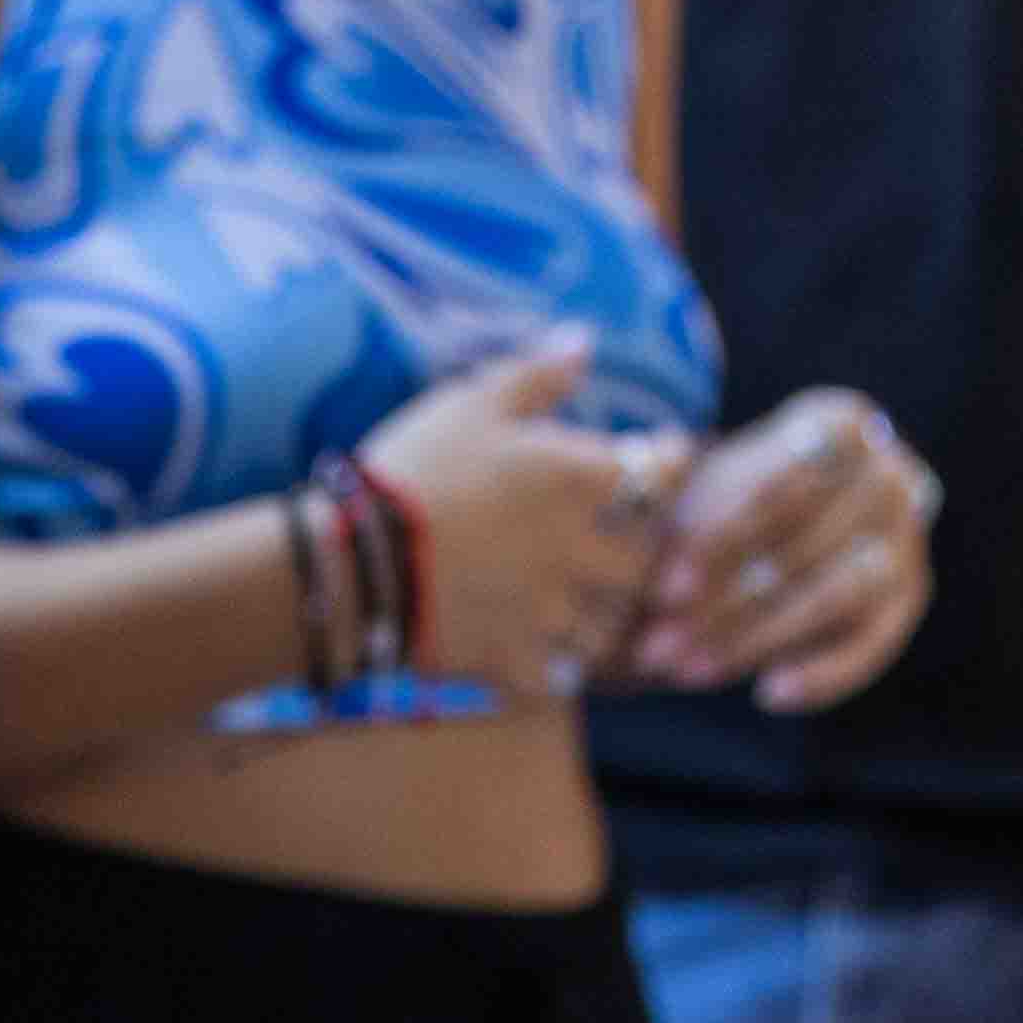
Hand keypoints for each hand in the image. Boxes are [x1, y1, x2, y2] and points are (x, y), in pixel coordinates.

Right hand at [354, 336, 686, 700]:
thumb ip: (537, 374)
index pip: (661, 470)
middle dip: (636, 555)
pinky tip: (535, 663)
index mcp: (579, 478)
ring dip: (599, 619)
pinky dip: (549, 673)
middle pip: (642, 561)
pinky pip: (552, 680)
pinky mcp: (513, 659)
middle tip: (618, 550)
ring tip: (579, 612)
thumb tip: (586, 343)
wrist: (356, 558)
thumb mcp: (473, 401)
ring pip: (606, 627)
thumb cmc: (415, 467)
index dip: (666, 464)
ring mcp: (550, 611)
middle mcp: (581, 548)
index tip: (661, 462)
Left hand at [621, 387, 935, 712]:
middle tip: (654, 650)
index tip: (662, 592)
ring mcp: (907, 536)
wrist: (789, 520)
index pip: (781, 485)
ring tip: (688, 673)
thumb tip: (650, 562)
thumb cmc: (735, 498)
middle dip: (721, 605)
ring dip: (755, 640)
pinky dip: (822, 676)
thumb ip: (690, 517)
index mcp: (841, 425)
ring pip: (832, 596)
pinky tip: (768, 695)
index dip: (719, 541)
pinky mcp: (909, 596)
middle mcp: (888, 475)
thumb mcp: (708, 490)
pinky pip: (870, 644)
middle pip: (802, 548)